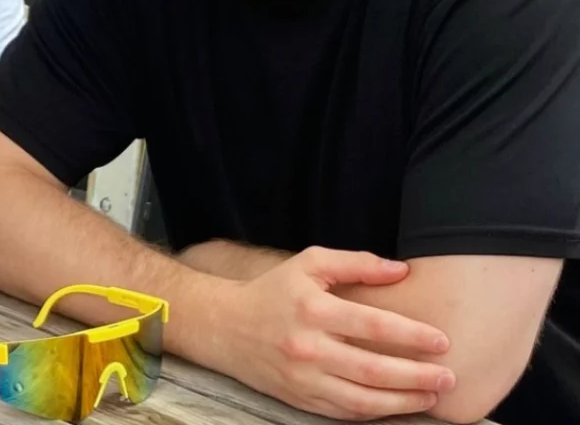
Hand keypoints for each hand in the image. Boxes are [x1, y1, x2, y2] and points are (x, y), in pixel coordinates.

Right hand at [216, 247, 454, 420]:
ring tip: (433, 396)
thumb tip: (401, 270)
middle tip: (449, 377)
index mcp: (313, 310)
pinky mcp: (299, 399)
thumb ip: (355, 264)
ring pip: (363, 399)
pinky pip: (345, 412)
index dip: (411, 335)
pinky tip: (398, 405)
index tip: (442, 340)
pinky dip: (376, 413)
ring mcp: (303, 378)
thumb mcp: (309, 264)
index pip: (372, 326)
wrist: (224, 327)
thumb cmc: (273, 291)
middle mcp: (307, 347)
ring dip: (404, 402)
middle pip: (373, 369)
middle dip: (417, 376)